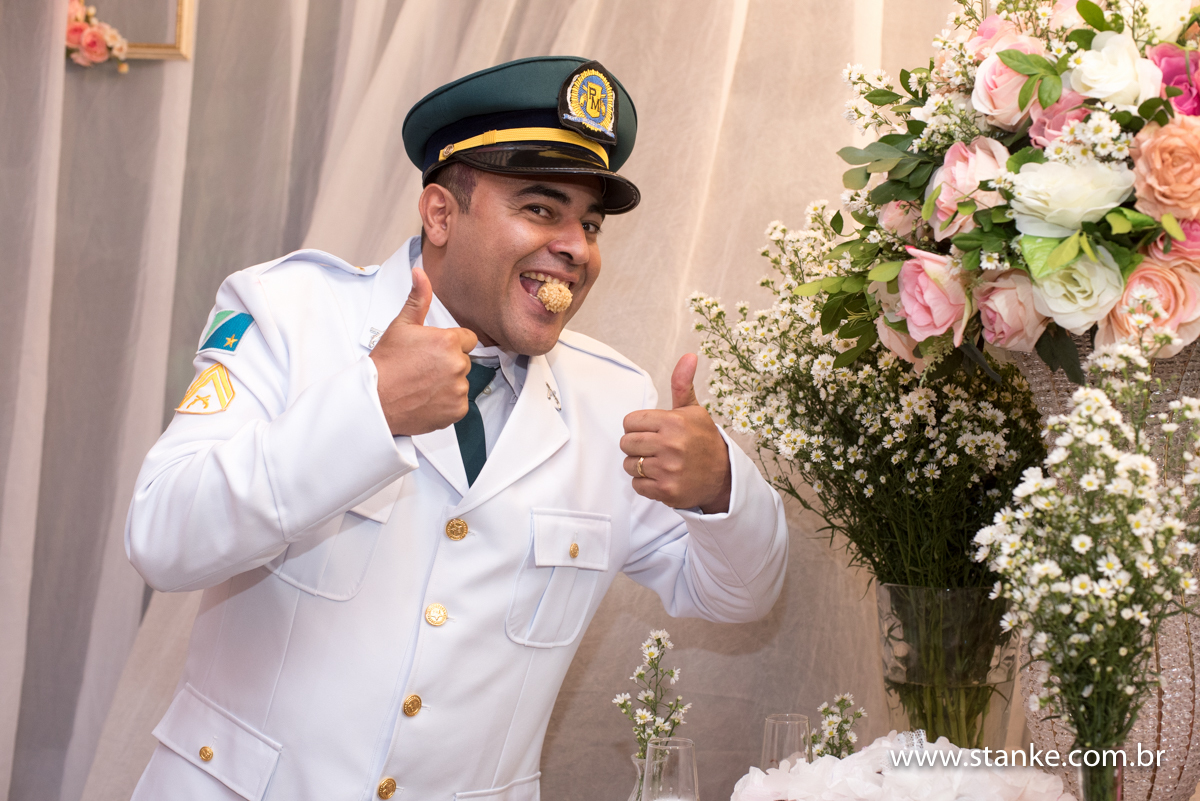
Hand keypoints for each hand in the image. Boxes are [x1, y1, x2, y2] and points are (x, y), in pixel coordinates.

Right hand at [370, 267, 476, 435]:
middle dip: (447, 363)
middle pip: (463, 361)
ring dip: (447, 383)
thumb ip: (418, 298)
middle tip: (423, 368)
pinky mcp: (457, 410)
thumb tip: (420, 274)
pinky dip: (446, 403)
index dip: (449, 344)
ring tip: (422, 384)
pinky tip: (427, 398)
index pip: (467, 339)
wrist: (375, 399)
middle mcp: (457, 365)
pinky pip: (459, 403)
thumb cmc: (386, 364)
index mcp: (448, 341)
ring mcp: (458, 389)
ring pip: (461, 382)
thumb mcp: (401, 325)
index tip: (433, 351)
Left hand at [620, 353, 731, 513]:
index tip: (651, 431)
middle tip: (654, 448)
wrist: (723, 477)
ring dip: (639, 465)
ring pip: (629, 464)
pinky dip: (645, 483)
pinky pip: (637, 485)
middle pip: (626, 443)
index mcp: (674, 422)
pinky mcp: (666, 491)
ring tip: (658, 463)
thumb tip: (689, 355)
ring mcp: (668, 470)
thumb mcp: (693, 411)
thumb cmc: (703, 441)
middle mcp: (671, 445)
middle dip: (636, 445)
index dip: (637, 426)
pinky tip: (661, 477)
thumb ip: (682, 384)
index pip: (629, 422)